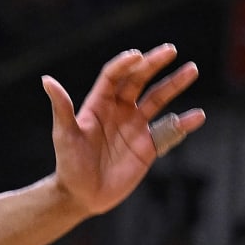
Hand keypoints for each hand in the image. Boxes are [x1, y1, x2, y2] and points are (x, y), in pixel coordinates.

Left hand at [43, 44, 205, 215]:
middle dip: (154, 65)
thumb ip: (61, 108)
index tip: (138, 55)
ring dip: (174, 84)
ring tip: (192, 69)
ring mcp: (135, 127)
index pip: (113, 77)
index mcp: (98, 104)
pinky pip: (169, 131)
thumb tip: (46, 79)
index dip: (125, 64)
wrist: (82, 194)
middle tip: (170, 50)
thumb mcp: (64, 134)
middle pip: (139, 81)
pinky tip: (198, 115)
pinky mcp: (148, 146)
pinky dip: (184, 123)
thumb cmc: (68, 162)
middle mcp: (119, 111)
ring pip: (158, 100)